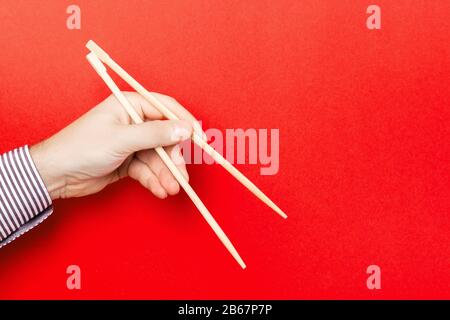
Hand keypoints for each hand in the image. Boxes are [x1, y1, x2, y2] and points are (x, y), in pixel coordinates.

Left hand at [30, 92, 201, 199]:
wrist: (56, 174)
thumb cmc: (82, 147)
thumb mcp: (122, 138)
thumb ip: (156, 134)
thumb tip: (185, 129)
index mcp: (130, 106)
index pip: (165, 109)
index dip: (184, 122)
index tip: (200, 139)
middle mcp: (133, 122)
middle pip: (165, 138)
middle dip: (173, 159)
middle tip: (181, 176)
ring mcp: (131, 143)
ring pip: (158, 158)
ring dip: (166, 174)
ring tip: (171, 189)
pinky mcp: (128, 162)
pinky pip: (148, 170)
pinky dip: (154, 180)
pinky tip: (160, 191)